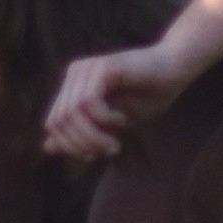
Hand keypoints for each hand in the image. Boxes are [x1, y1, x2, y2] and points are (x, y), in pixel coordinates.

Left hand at [40, 42, 182, 160]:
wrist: (175, 69)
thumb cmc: (147, 95)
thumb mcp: (111, 124)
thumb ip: (81, 133)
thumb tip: (47, 147)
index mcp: (72, 87)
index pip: (53, 125)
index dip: (71, 147)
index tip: (96, 156)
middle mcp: (74, 75)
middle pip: (58, 122)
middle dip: (81, 144)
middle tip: (110, 149)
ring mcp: (86, 69)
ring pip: (71, 114)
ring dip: (93, 136)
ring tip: (115, 142)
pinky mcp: (102, 67)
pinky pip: (89, 101)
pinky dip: (103, 119)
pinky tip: (121, 120)